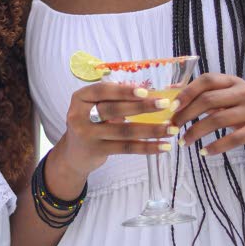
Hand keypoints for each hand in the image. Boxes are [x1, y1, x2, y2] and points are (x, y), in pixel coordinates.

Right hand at [51, 79, 177, 190]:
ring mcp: (87, 135)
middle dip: (142, 107)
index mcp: (80, 98)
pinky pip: (126, 148)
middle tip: (165, 105)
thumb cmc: (91, 123)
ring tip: (171, 129)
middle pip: (114, 109)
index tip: (145, 91)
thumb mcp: (94, 107)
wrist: (73, 154)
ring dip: (151, 130)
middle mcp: (79, 115)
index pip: (102, 91)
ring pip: (124, 131)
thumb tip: (151, 94)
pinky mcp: (96, 151)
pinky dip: (146, 147)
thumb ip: (115, 99)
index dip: (123, 91)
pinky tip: (162, 146)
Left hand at [171, 73, 244, 158]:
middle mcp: (244, 92)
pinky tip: (204, 152)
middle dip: (186, 115)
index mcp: (235, 82)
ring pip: (216, 120)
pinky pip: (232, 138)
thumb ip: (210, 99)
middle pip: (208, 100)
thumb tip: (177, 99)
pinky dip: (215, 147)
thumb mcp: (233, 101)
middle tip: (173, 128)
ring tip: (184, 142)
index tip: (172, 106)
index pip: (207, 80)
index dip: (187, 92)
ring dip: (195, 132)